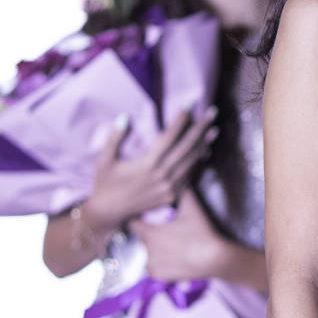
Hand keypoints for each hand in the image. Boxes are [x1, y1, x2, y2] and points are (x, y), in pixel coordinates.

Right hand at [86, 106, 216, 231]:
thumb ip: (114, 137)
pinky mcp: (173, 195)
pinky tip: (206, 150)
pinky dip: (200, 161)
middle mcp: (161, 175)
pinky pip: (191, 175)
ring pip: (192, 161)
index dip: (181, 119)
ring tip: (213, 129)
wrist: (109, 213)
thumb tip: (125, 116)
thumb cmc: (105, 182)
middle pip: (187, 147)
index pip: (169, 136)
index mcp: (146, 164)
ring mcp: (169, 187)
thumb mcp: (104, 159)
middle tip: (212, 112)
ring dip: (204, 144)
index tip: (191, 104)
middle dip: (201, 128)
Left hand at [134, 189, 232, 281]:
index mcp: (150, 233)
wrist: (213, 257)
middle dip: (151, 234)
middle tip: (167, 232)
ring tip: (172, 247)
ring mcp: (151, 264)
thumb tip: (181, 179)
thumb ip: (183, 191)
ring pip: (147, 254)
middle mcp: (146, 249)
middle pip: (142, 238)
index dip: (137, 219)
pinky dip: (159, 264)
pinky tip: (172, 258)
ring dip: (154, 250)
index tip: (143, 217)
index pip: (133, 223)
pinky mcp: (158, 275)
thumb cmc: (201, 232)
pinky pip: (152, 268)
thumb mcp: (192, 208)